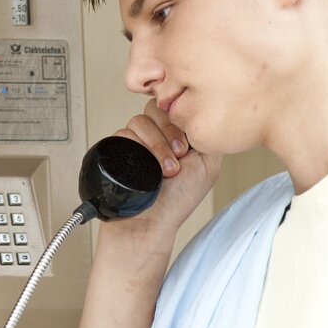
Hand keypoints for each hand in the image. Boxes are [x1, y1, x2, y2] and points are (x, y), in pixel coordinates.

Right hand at [113, 98, 221, 233]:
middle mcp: (156, 134)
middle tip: (179, 156)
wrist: (152, 222)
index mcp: (177, 133)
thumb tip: (203, 112)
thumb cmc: (179, 199)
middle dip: (169, 132)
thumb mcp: (208, 164)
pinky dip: (137, 147)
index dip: (181, 121)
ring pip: (139, 120)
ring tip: (166, 170)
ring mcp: (137, 141)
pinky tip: (147, 167)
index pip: (175, 106)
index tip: (188, 146)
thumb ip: (208, 135)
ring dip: (156, 145)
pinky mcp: (119, 148)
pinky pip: (123, 133)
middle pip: (156, 108)